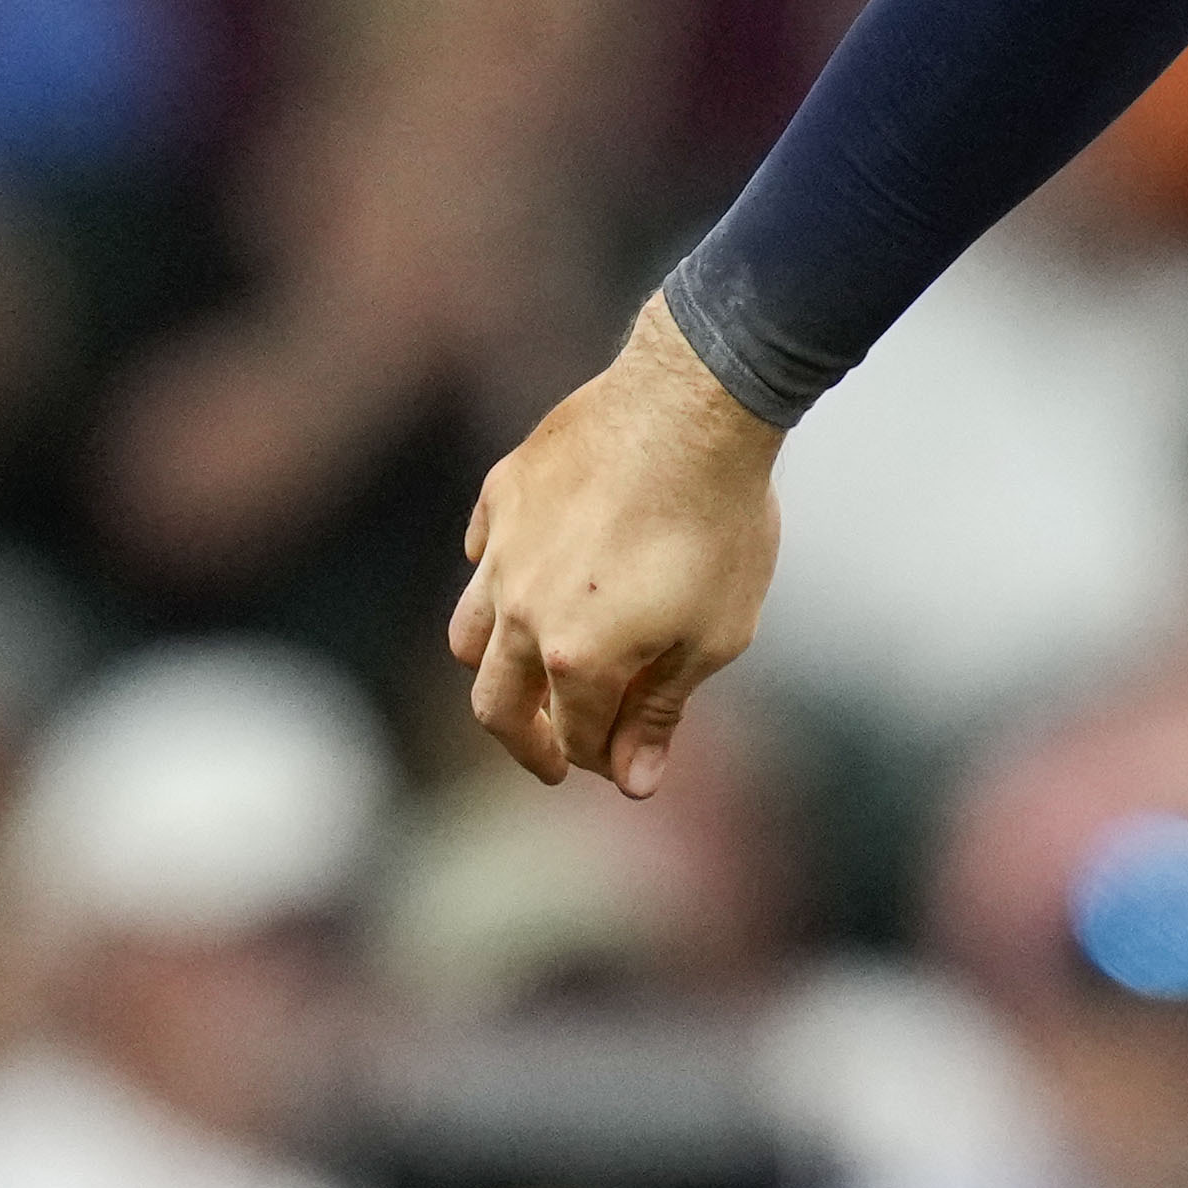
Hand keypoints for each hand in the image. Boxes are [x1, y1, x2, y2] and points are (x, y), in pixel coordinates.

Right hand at [447, 297, 779, 793]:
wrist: (696, 406)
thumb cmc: (720, 524)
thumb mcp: (715, 634)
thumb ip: (662, 711)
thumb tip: (635, 782)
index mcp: (576, 659)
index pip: (574, 739)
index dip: (604, 762)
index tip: (628, 765)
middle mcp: (522, 611)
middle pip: (497, 705)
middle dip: (527, 744)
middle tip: (552, 759)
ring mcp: (505, 549)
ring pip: (468, 633)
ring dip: (496, 669)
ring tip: (527, 674)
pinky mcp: (505, 492)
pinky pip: (481, 550)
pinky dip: (495, 579)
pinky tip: (527, 576)